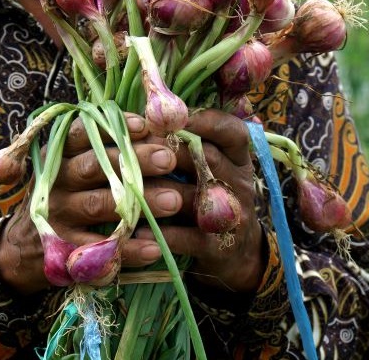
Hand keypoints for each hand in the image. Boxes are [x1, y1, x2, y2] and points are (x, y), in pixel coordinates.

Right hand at [0, 113, 181, 292]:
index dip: (111, 128)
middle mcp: (55, 183)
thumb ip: (100, 151)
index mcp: (56, 157)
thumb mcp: (66, 169)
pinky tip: (154, 247)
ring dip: (138, 203)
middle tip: (168, 158)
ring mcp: (58, 217)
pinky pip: (99, 248)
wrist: (21, 249)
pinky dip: (128, 249)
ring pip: (99, 206)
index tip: (144, 125)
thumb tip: (152, 131)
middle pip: (94, 166)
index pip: (80, 134)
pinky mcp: (63, 251)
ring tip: (173, 201)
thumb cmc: (60, 198)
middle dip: (133, 161)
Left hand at [134, 109, 265, 292]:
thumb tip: (142, 118)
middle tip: (138, 146)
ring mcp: (232, 215)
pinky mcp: (219, 246)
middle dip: (170, 150)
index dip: (203, 121)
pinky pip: (190, 237)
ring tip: (130, 186)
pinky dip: (163, 233)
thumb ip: (187, 145)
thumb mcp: (209, 168)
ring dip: (160, 191)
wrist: (234, 252)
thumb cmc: (208, 197)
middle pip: (208, 159)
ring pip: (196, 198)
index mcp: (237, 159)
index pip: (231, 132)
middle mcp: (239, 183)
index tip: (170, 116)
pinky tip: (138, 229)